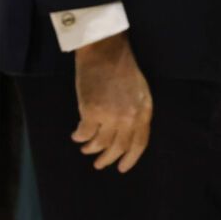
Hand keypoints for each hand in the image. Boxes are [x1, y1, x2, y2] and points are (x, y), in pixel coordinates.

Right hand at [72, 33, 153, 171]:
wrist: (106, 51)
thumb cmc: (122, 68)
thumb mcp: (139, 92)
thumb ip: (136, 113)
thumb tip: (125, 135)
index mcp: (144, 111)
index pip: (140, 143)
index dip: (131, 158)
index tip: (122, 168)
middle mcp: (129, 117)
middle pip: (119, 147)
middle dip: (108, 159)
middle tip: (99, 164)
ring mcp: (110, 115)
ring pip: (100, 144)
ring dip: (91, 149)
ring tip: (86, 149)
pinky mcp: (91, 111)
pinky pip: (84, 134)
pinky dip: (79, 137)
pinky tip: (76, 136)